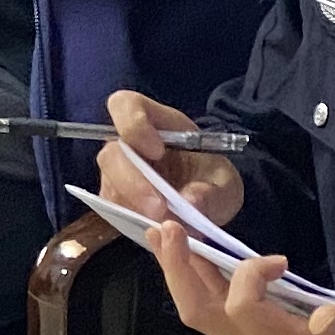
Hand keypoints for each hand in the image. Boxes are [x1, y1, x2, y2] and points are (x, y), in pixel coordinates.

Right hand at [96, 89, 243, 230]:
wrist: (206, 200)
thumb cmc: (212, 178)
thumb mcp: (224, 183)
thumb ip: (211, 190)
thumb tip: (189, 202)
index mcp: (154, 121)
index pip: (125, 106)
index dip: (133, 125)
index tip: (158, 151)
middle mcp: (126, 143)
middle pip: (111, 155)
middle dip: (133, 183)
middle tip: (159, 209)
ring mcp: (116, 172)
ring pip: (110, 186)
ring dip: (135, 207)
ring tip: (165, 225)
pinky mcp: (114, 198)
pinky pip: (113, 209)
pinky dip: (133, 220)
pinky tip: (156, 228)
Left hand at [136, 217, 334, 334]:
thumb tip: (322, 315)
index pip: (242, 310)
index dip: (247, 276)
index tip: (278, 259)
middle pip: (202, 314)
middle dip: (178, 271)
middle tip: (166, 227)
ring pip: (207, 315)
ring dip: (185, 275)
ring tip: (169, 236)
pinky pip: (224, 315)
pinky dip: (207, 284)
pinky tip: (206, 264)